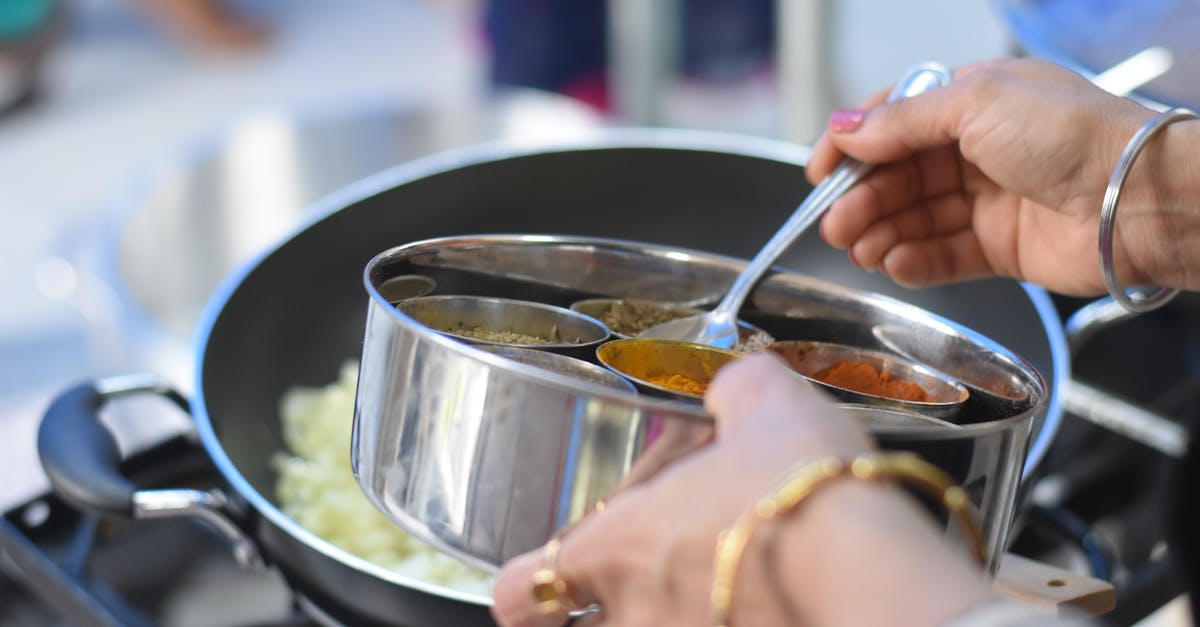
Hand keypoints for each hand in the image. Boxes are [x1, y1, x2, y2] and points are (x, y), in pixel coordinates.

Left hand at [490, 355, 992, 626]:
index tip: (539, 579)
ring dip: (667, 618)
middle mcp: (637, 618)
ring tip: (711, 593)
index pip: (516, 590)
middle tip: (635, 583)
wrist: (875, 572)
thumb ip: (734, 392)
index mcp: (617, 547)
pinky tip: (769, 608)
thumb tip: (736, 388)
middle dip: (598, 612)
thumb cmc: (807, 491)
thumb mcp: (765, 404)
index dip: (523, 585)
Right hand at [809, 58, 1195, 295]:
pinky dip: (914, 261)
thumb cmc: (1074, 135)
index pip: (895, 122)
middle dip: (862, 199)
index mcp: (973, 100)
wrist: (1136, 198)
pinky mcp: (1000, 247)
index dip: (853, 147)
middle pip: (899, 175)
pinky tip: (892, 263)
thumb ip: (902, 122)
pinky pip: (943, 255)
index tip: (819, 172)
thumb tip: (845, 129)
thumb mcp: (974, 104)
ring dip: (880, 232)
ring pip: (915, 218)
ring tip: (857, 247)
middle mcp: (979, 149)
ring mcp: (989, 199)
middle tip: (834, 222)